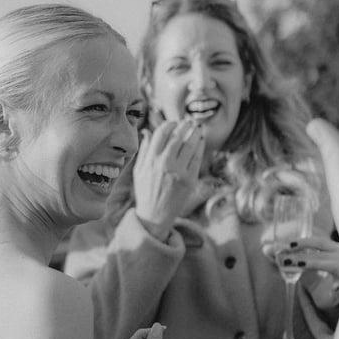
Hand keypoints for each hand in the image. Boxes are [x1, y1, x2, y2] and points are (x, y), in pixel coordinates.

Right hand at [133, 119, 204, 238]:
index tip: (174, 123)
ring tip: (197, 128)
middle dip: (184, 126)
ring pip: (189, 145)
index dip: (169, 125)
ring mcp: (178, 172)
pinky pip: (197, 158)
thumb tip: (147, 132)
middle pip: (177, 136)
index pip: (161, 133)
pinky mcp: (189, 180)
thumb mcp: (138, 171)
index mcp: (150, 160)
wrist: (154, 216)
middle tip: (189, 122)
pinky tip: (200, 141)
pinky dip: (199, 146)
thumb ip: (144, 151)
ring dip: (194, 133)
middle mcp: (164, 164)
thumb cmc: (145, 193)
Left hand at [262, 234, 338, 309]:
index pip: (319, 242)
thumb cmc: (320, 279)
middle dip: (302, 254)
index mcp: (334, 250)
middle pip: (323, 253)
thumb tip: (266, 249)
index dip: (303, 242)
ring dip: (314, 264)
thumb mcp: (303, 268)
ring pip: (333, 265)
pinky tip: (335, 287)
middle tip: (284, 259)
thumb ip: (288, 258)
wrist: (335, 299)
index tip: (286, 245)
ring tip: (298, 265)